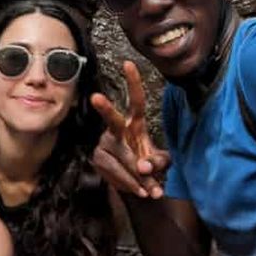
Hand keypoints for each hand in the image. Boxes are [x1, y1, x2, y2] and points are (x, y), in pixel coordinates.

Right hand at [90, 61, 169, 198]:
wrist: (134, 185)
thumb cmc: (148, 164)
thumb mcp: (159, 161)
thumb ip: (159, 161)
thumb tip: (146, 167)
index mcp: (135, 123)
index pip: (135, 100)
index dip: (132, 82)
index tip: (128, 63)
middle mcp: (117, 129)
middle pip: (112, 119)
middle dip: (104, 108)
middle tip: (95, 97)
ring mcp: (104, 144)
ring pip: (121, 157)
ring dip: (137, 176)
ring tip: (152, 190)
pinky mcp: (98, 159)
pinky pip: (114, 172)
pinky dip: (130, 183)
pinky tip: (141, 192)